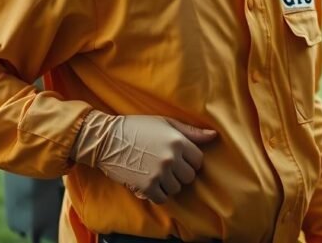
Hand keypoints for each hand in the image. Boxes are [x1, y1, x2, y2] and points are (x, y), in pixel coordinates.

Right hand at [71, 111, 217, 203]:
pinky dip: (158, 194)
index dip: (190, 160)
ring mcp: (159, 173)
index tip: (179, 158)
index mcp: (178, 141)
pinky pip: (163, 198)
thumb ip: (191, 132)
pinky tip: (150, 183)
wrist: (107, 139)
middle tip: (166, 166)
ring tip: (157, 173)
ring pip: (177, 188)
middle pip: (189, 177)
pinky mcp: (146, 186)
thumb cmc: (136, 128)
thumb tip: (214, 136)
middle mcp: (171, 158)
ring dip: (169, 184)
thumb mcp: (165, 123)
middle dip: (180, 173)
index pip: (198, 160)